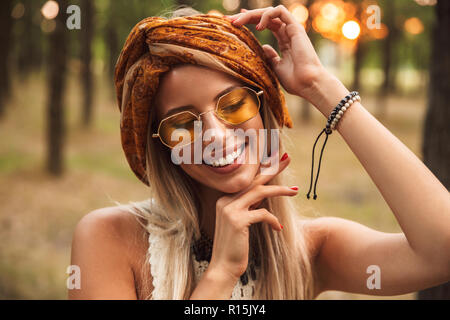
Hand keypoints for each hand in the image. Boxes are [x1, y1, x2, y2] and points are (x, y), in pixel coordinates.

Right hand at [208, 152, 297, 280]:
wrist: (223, 268)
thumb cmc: (235, 247)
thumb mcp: (241, 223)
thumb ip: (249, 207)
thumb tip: (262, 196)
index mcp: (225, 200)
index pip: (247, 180)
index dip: (263, 170)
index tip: (276, 160)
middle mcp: (225, 201)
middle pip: (254, 180)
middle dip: (272, 169)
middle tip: (287, 159)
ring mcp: (230, 209)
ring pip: (260, 192)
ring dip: (280, 191)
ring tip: (295, 191)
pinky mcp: (237, 220)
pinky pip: (263, 214)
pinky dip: (273, 220)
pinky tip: (278, 228)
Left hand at [226, 6, 327, 100]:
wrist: (307, 84)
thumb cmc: (295, 80)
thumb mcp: (276, 67)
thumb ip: (270, 56)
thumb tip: (263, 47)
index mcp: (284, 40)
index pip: (265, 24)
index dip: (250, 20)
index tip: (234, 22)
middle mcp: (288, 32)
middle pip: (264, 16)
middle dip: (246, 16)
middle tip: (229, 20)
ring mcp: (292, 29)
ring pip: (270, 12)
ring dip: (253, 14)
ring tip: (239, 22)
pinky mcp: (296, 28)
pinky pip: (280, 12)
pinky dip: (267, 15)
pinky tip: (258, 26)